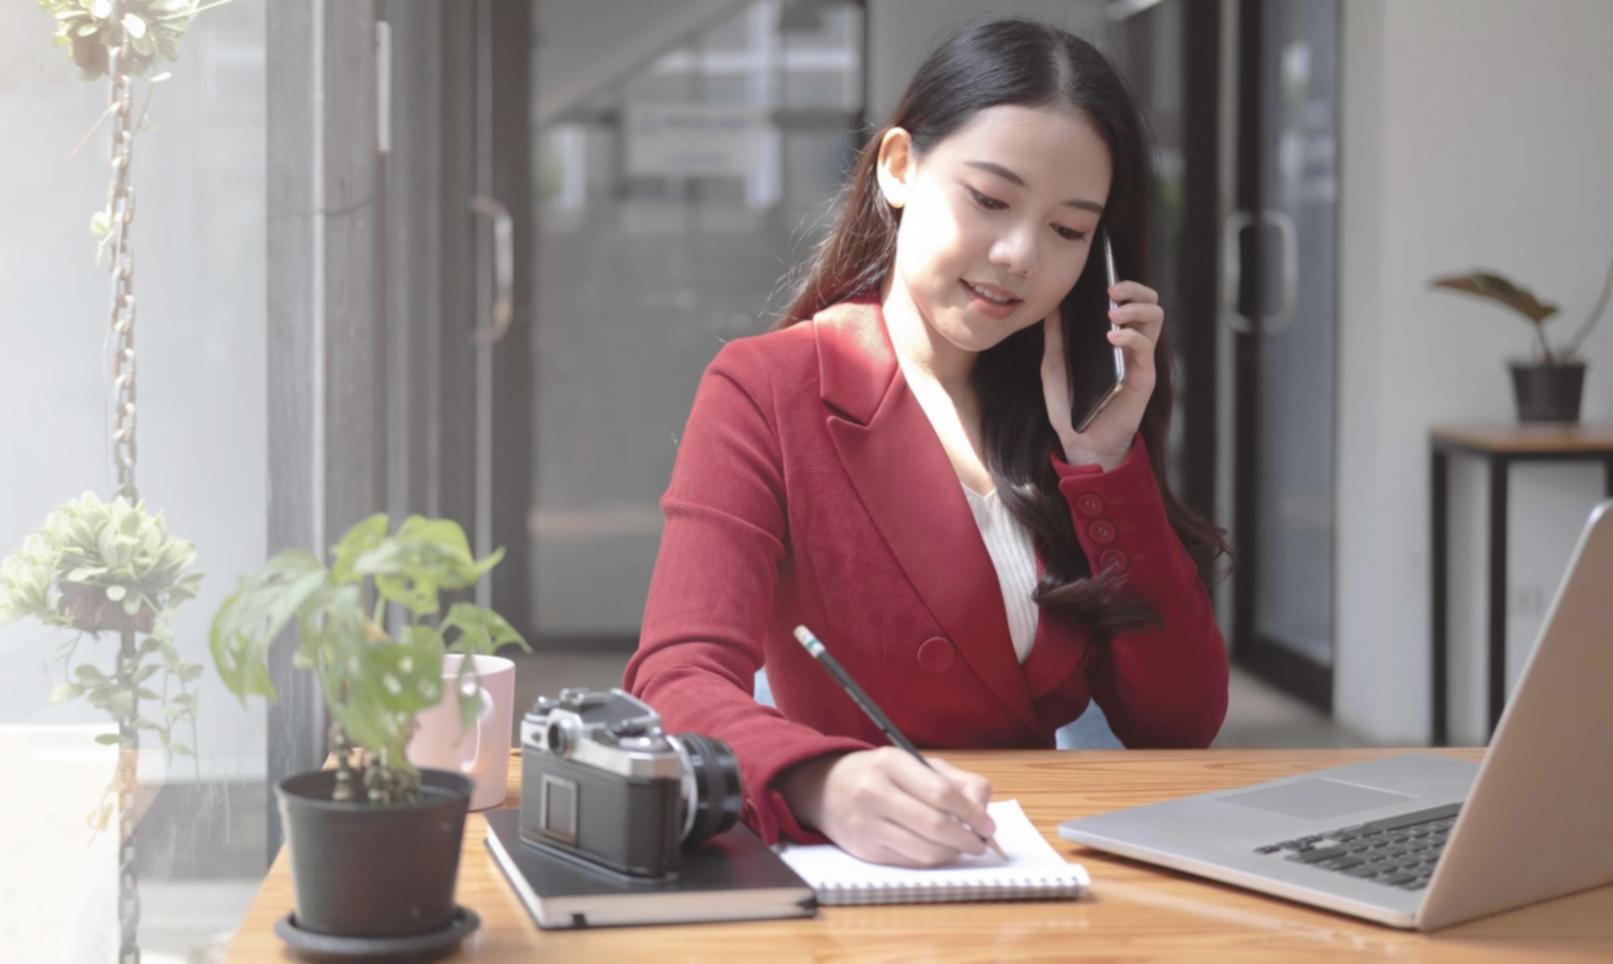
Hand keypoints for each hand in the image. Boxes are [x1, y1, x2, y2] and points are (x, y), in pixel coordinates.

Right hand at [777, 747, 995, 866]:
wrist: (824, 789)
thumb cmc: (880, 774)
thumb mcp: (916, 764)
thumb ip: (957, 782)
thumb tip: (983, 812)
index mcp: (890, 763)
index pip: (941, 793)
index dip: (972, 813)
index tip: (988, 824)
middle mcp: (874, 793)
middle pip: (935, 825)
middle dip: (967, 838)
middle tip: (981, 842)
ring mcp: (867, 825)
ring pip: (925, 850)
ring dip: (952, 853)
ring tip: (961, 846)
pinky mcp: (865, 850)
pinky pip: (910, 862)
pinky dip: (932, 859)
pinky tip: (938, 850)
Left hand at [1041, 280, 1163, 469]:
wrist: (1081, 444)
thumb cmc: (1070, 408)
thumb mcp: (1054, 367)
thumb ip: (1055, 338)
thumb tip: (1051, 305)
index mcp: (1113, 338)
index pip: (1128, 300)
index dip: (1123, 283)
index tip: (1102, 277)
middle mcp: (1131, 345)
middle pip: (1150, 301)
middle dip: (1134, 288)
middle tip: (1112, 289)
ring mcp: (1140, 359)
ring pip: (1156, 317)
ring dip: (1137, 307)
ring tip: (1113, 313)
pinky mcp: (1144, 376)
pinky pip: (1147, 346)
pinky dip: (1131, 335)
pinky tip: (1112, 337)